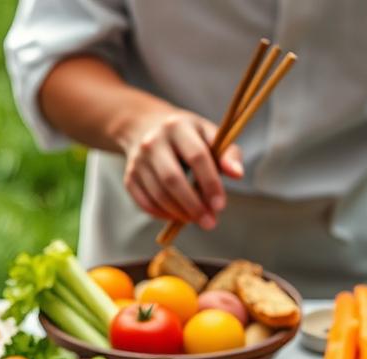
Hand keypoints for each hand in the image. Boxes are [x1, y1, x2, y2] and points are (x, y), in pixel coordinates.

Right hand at [118, 108, 242, 228]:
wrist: (145, 127)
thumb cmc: (187, 136)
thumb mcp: (209, 135)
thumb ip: (228, 153)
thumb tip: (237, 174)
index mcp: (178, 126)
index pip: (197, 156)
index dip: (210, 183)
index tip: (220, 206)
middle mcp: (153, 141)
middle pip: (172, 179)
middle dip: (193, 205)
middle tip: (209, 223)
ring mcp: (137, 159)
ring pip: (158, 194)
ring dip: (179, 213)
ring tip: (196, 220)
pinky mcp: (129, 177)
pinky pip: (144, 202)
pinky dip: (162, 214)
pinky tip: (178, 216)